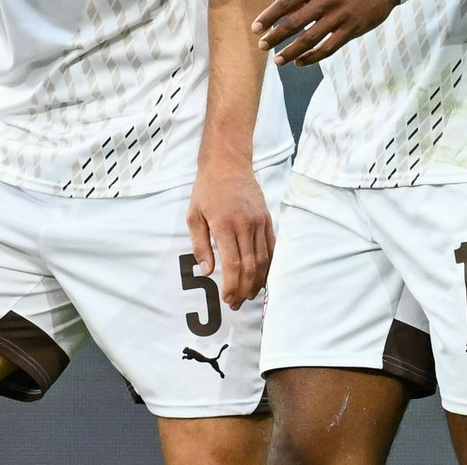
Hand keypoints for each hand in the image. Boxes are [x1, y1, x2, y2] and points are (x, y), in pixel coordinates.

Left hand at [187, 160, 273, 309]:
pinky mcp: (267, 219)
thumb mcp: (194, 215)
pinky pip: (272, 248)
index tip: (227, 298)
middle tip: (236, 303)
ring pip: (264, 260)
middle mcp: (245, 225)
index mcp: (224, 224)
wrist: (227, 163)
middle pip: (250, 267)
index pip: (233, 264)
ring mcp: (259, 222)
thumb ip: (200, 245)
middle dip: (244, 290)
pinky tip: (263, 278)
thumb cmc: (206, 190)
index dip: (231, 286)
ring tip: (248, 295)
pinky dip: (269, 267)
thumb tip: (207, 272)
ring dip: (257, 282)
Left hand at [253, 0, 400, 66]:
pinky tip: (300, 62)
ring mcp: (340, 16)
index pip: (285, 2)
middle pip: (293, 22)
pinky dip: (312, 57)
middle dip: (275, 36)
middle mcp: (325, 0)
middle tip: (261, 46)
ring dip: (290, 51)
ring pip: (309, 39)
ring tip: (277, 60)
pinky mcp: (352, 29)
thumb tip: (283, 12)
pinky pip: (328, 47)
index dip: (269, 16)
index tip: (255, 28)